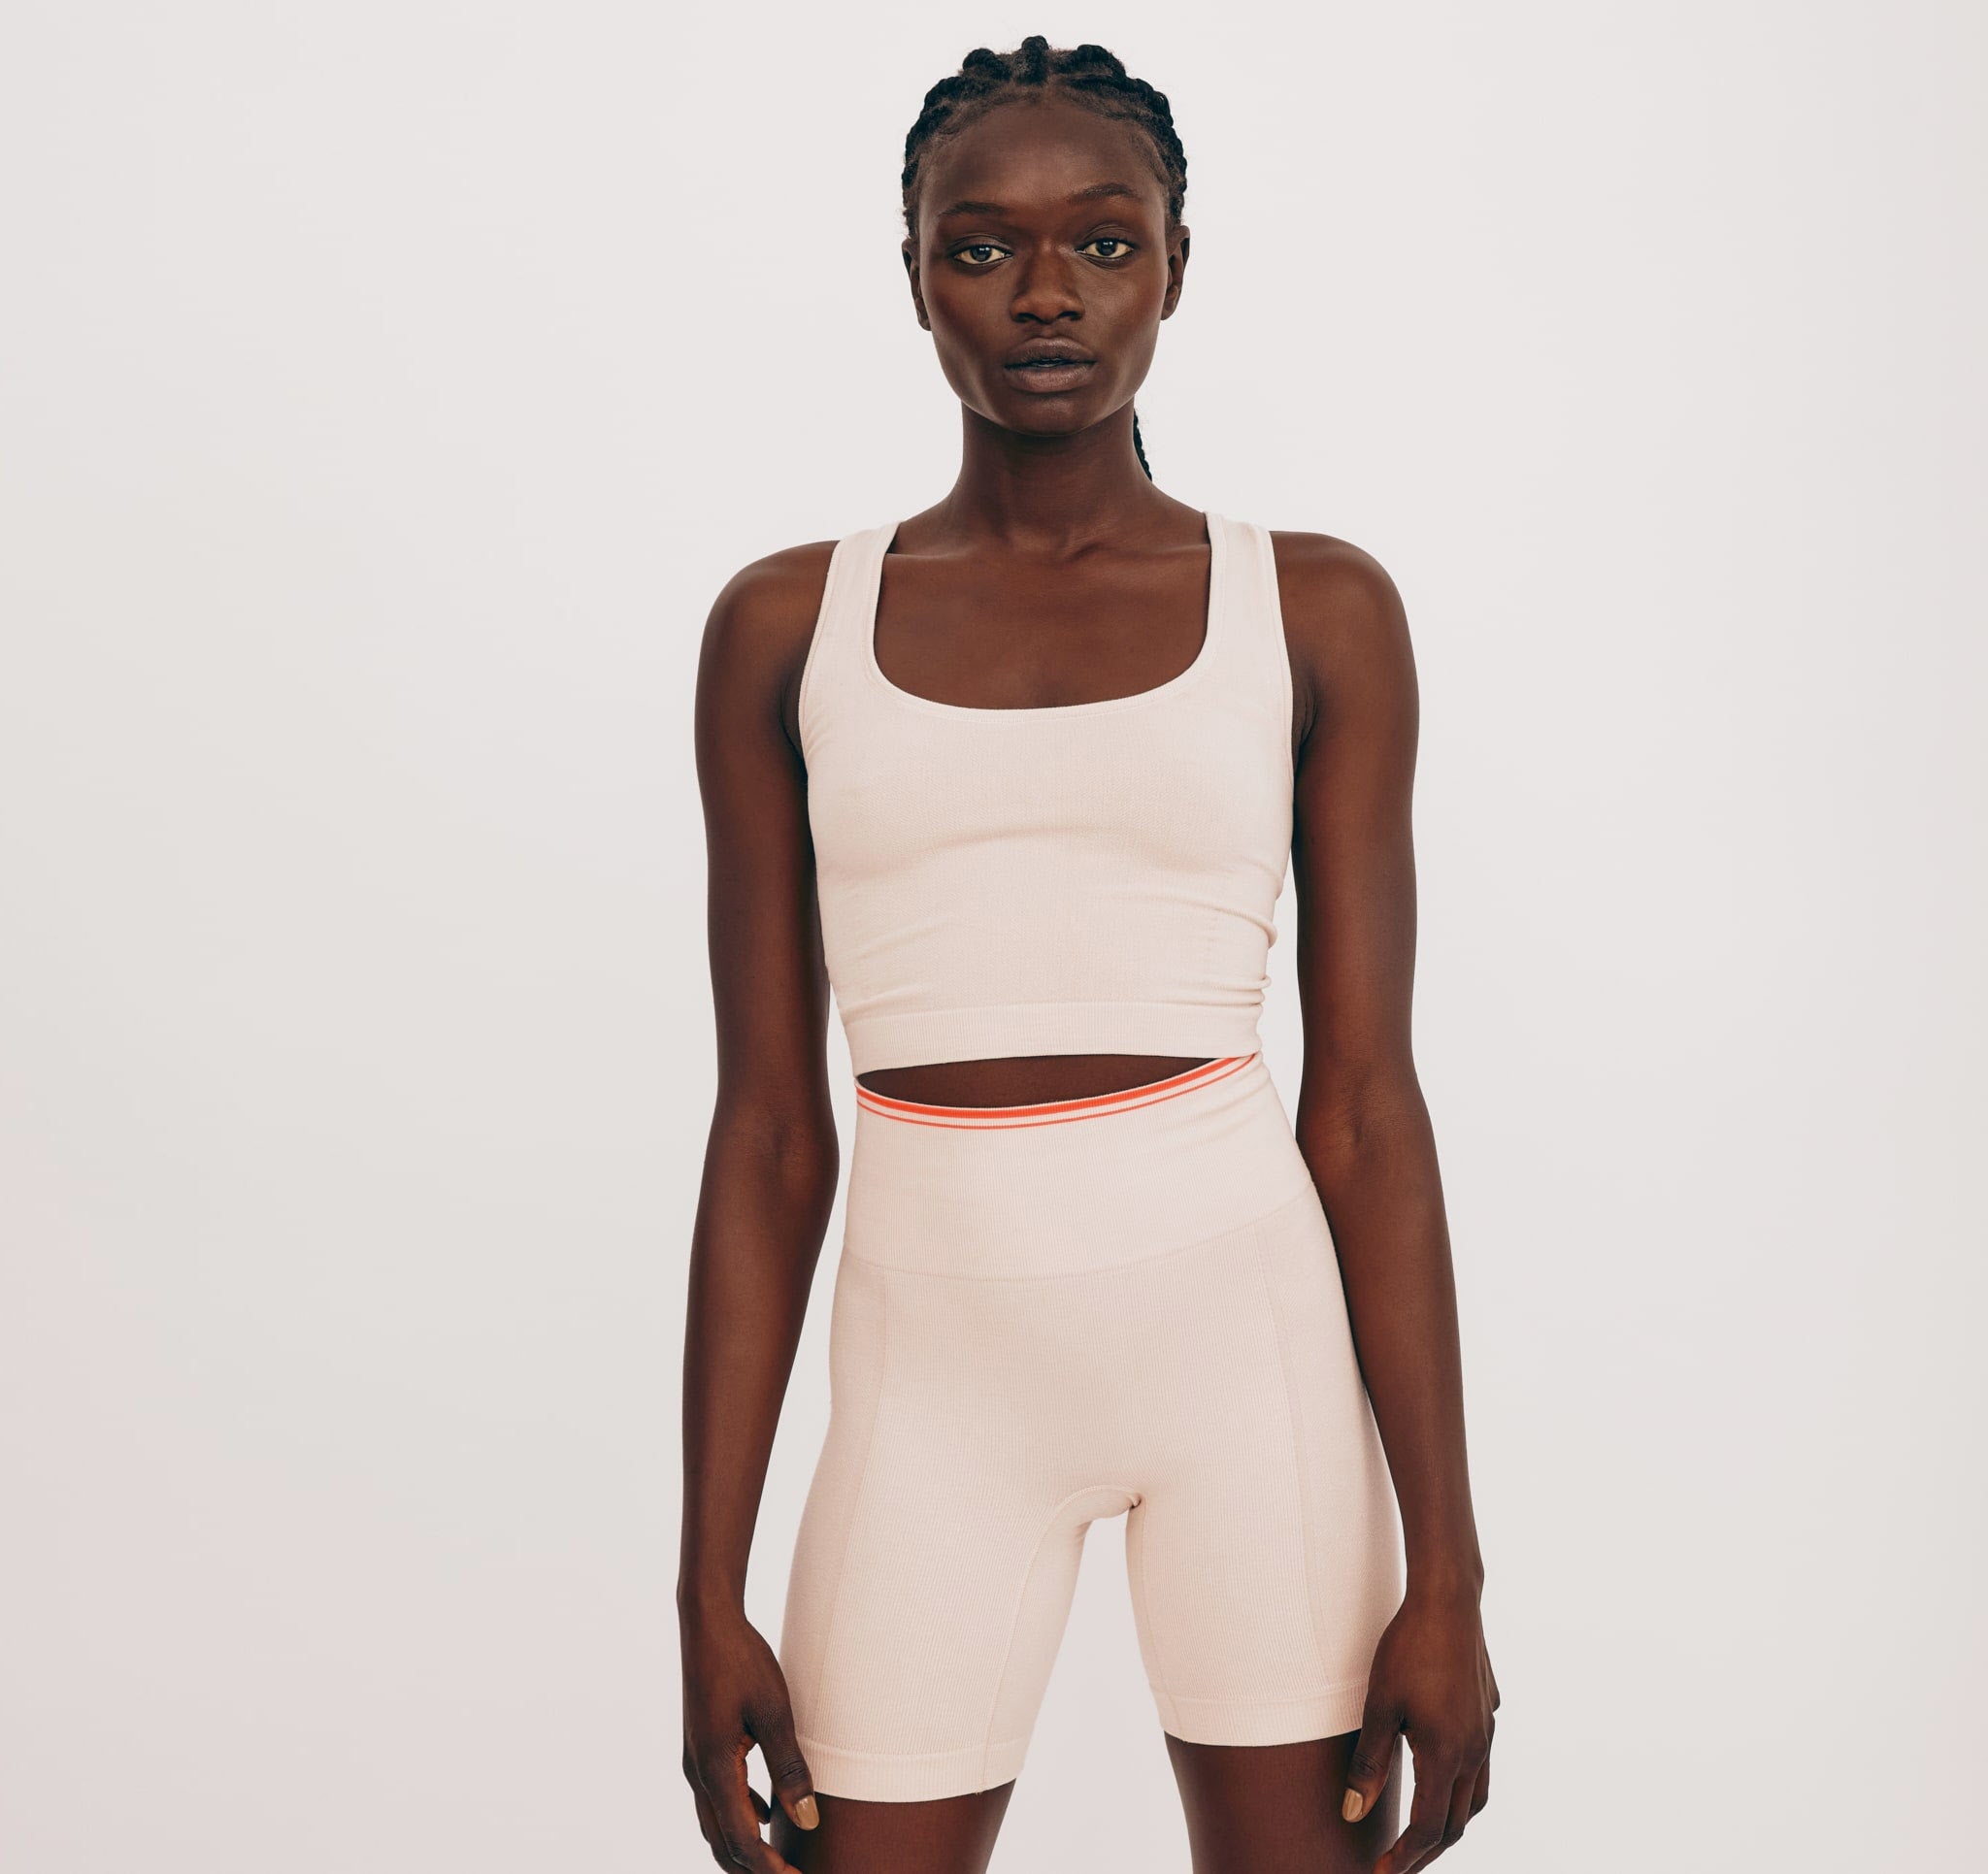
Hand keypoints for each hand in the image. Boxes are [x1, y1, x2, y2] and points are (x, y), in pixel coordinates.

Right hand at [680, 1602, 820, 1871]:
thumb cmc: (743, 1661)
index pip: (742, 1840)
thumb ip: (790, 1769)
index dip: (769, 1868)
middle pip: (722, 1842)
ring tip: (778, 1856)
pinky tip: (767, 1811)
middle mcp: (698, 1772)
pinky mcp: (701, 1746)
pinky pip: (717, 1797)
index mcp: (714, 1769)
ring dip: (745, 1844)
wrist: (707, 1622)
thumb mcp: (774, 1713)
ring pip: (716, 1823)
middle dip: (753, 1867)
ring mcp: (695, 1760)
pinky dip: (740, 1815)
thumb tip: (808, 1820)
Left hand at [1341, 1588, 1498, 1871]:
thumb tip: (1352, 1813)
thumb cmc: (1408, 1648)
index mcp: (1448, 1756)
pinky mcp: (1488, 1711)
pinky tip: (1445, 1773)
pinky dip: (1463, 1786)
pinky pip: (1481, 1764)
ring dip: (1452, 1821)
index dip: (1405, 1858)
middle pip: (1457, 1821)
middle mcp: (1476, 1751)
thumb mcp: (1378, 1706)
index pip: (1429, 1828)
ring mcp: (1487, 1731)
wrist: (1448, 1599)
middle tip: (1398, 1864)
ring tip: (1424, 1832)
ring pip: (1476, 1796)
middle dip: (1428, 1850)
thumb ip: (1369, 1764)